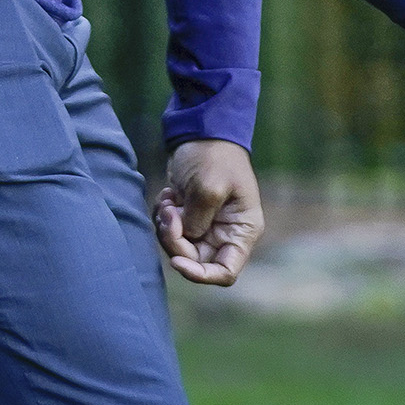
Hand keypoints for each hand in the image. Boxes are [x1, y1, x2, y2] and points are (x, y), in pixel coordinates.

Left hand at [154, 138, 264, 285]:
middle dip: (175, 241)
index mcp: (241, 231)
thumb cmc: (214, 155)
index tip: (176, 260)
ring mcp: (205, 225)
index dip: (200, 274)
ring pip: (178, 246)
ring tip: (169, 199)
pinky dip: (163, 216)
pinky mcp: (188, 214)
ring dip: (167, 227)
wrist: (202, 129)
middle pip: (195, 259)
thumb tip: (187, 237)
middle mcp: (225, 233)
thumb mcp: (209, 186)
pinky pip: (170, 230)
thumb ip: (198, 219)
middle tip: (169, 213)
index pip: (225, 272)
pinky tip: (168, 194)